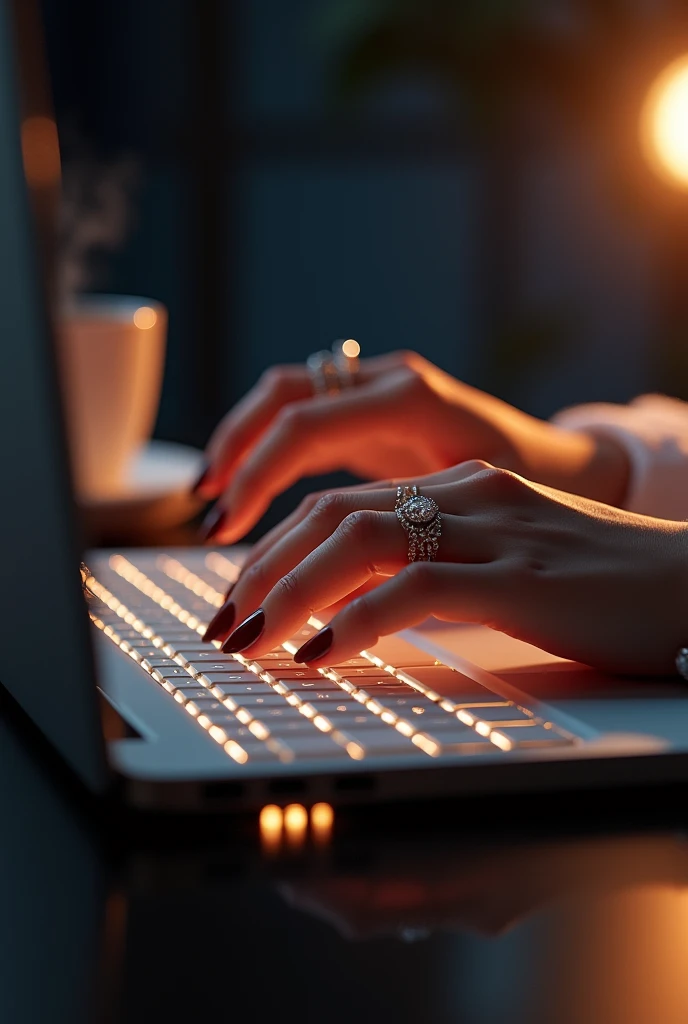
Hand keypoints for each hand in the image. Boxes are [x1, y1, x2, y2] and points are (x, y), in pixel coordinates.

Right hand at [194, 351, 628, 542]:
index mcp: (413, 400)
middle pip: (284, 396)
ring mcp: (380, 389)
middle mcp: (389, 382)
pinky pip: (305, 419)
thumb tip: (330, 598)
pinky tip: (249, 494)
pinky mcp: (373, 410)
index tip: (226, 525)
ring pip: (286, 398)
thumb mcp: (474, 514)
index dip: (257, 475)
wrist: (567, 465)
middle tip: (207, 509)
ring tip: (212, 501)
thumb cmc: (534, 494)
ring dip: (242, 446)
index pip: (307, 423)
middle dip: (235, 452)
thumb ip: (405, 539)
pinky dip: (271, 452)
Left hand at [208, 461, 687, 675]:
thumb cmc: (602, 585)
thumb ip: (438, 571)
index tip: (241, 595)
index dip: (278, 548)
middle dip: (262, 567)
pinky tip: (318, 652)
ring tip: (250, 638)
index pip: (342, 504)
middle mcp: (467, 495)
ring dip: (289, 590)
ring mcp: (493, 530)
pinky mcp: (520, 577)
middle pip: (332, 513)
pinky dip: (354, 619)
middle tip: (223, 621)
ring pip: (359, 540)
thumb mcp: (506, 562)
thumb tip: (360, 610)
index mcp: (459, 489)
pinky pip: (414, 590)